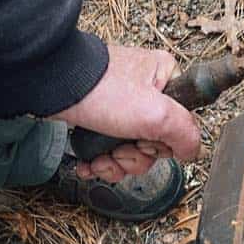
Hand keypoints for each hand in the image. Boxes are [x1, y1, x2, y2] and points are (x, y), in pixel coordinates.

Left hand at [52, 44, 200, 182]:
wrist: (52, 85)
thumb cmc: (100, 89)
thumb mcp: (155, 113)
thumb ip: (184, 133)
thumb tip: (192, 151)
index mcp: (166, 79)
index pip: (180, 124)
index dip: (162, 143)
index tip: (146, 141)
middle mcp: (146, 91)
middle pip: (154, 143)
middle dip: (134, 158)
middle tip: (119, 150)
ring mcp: (122, 105)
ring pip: (130, 151)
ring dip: (115, 164)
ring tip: (100, 158)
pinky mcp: (100, 117)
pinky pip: (109, 149)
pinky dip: (99, 162)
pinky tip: (89, 163)